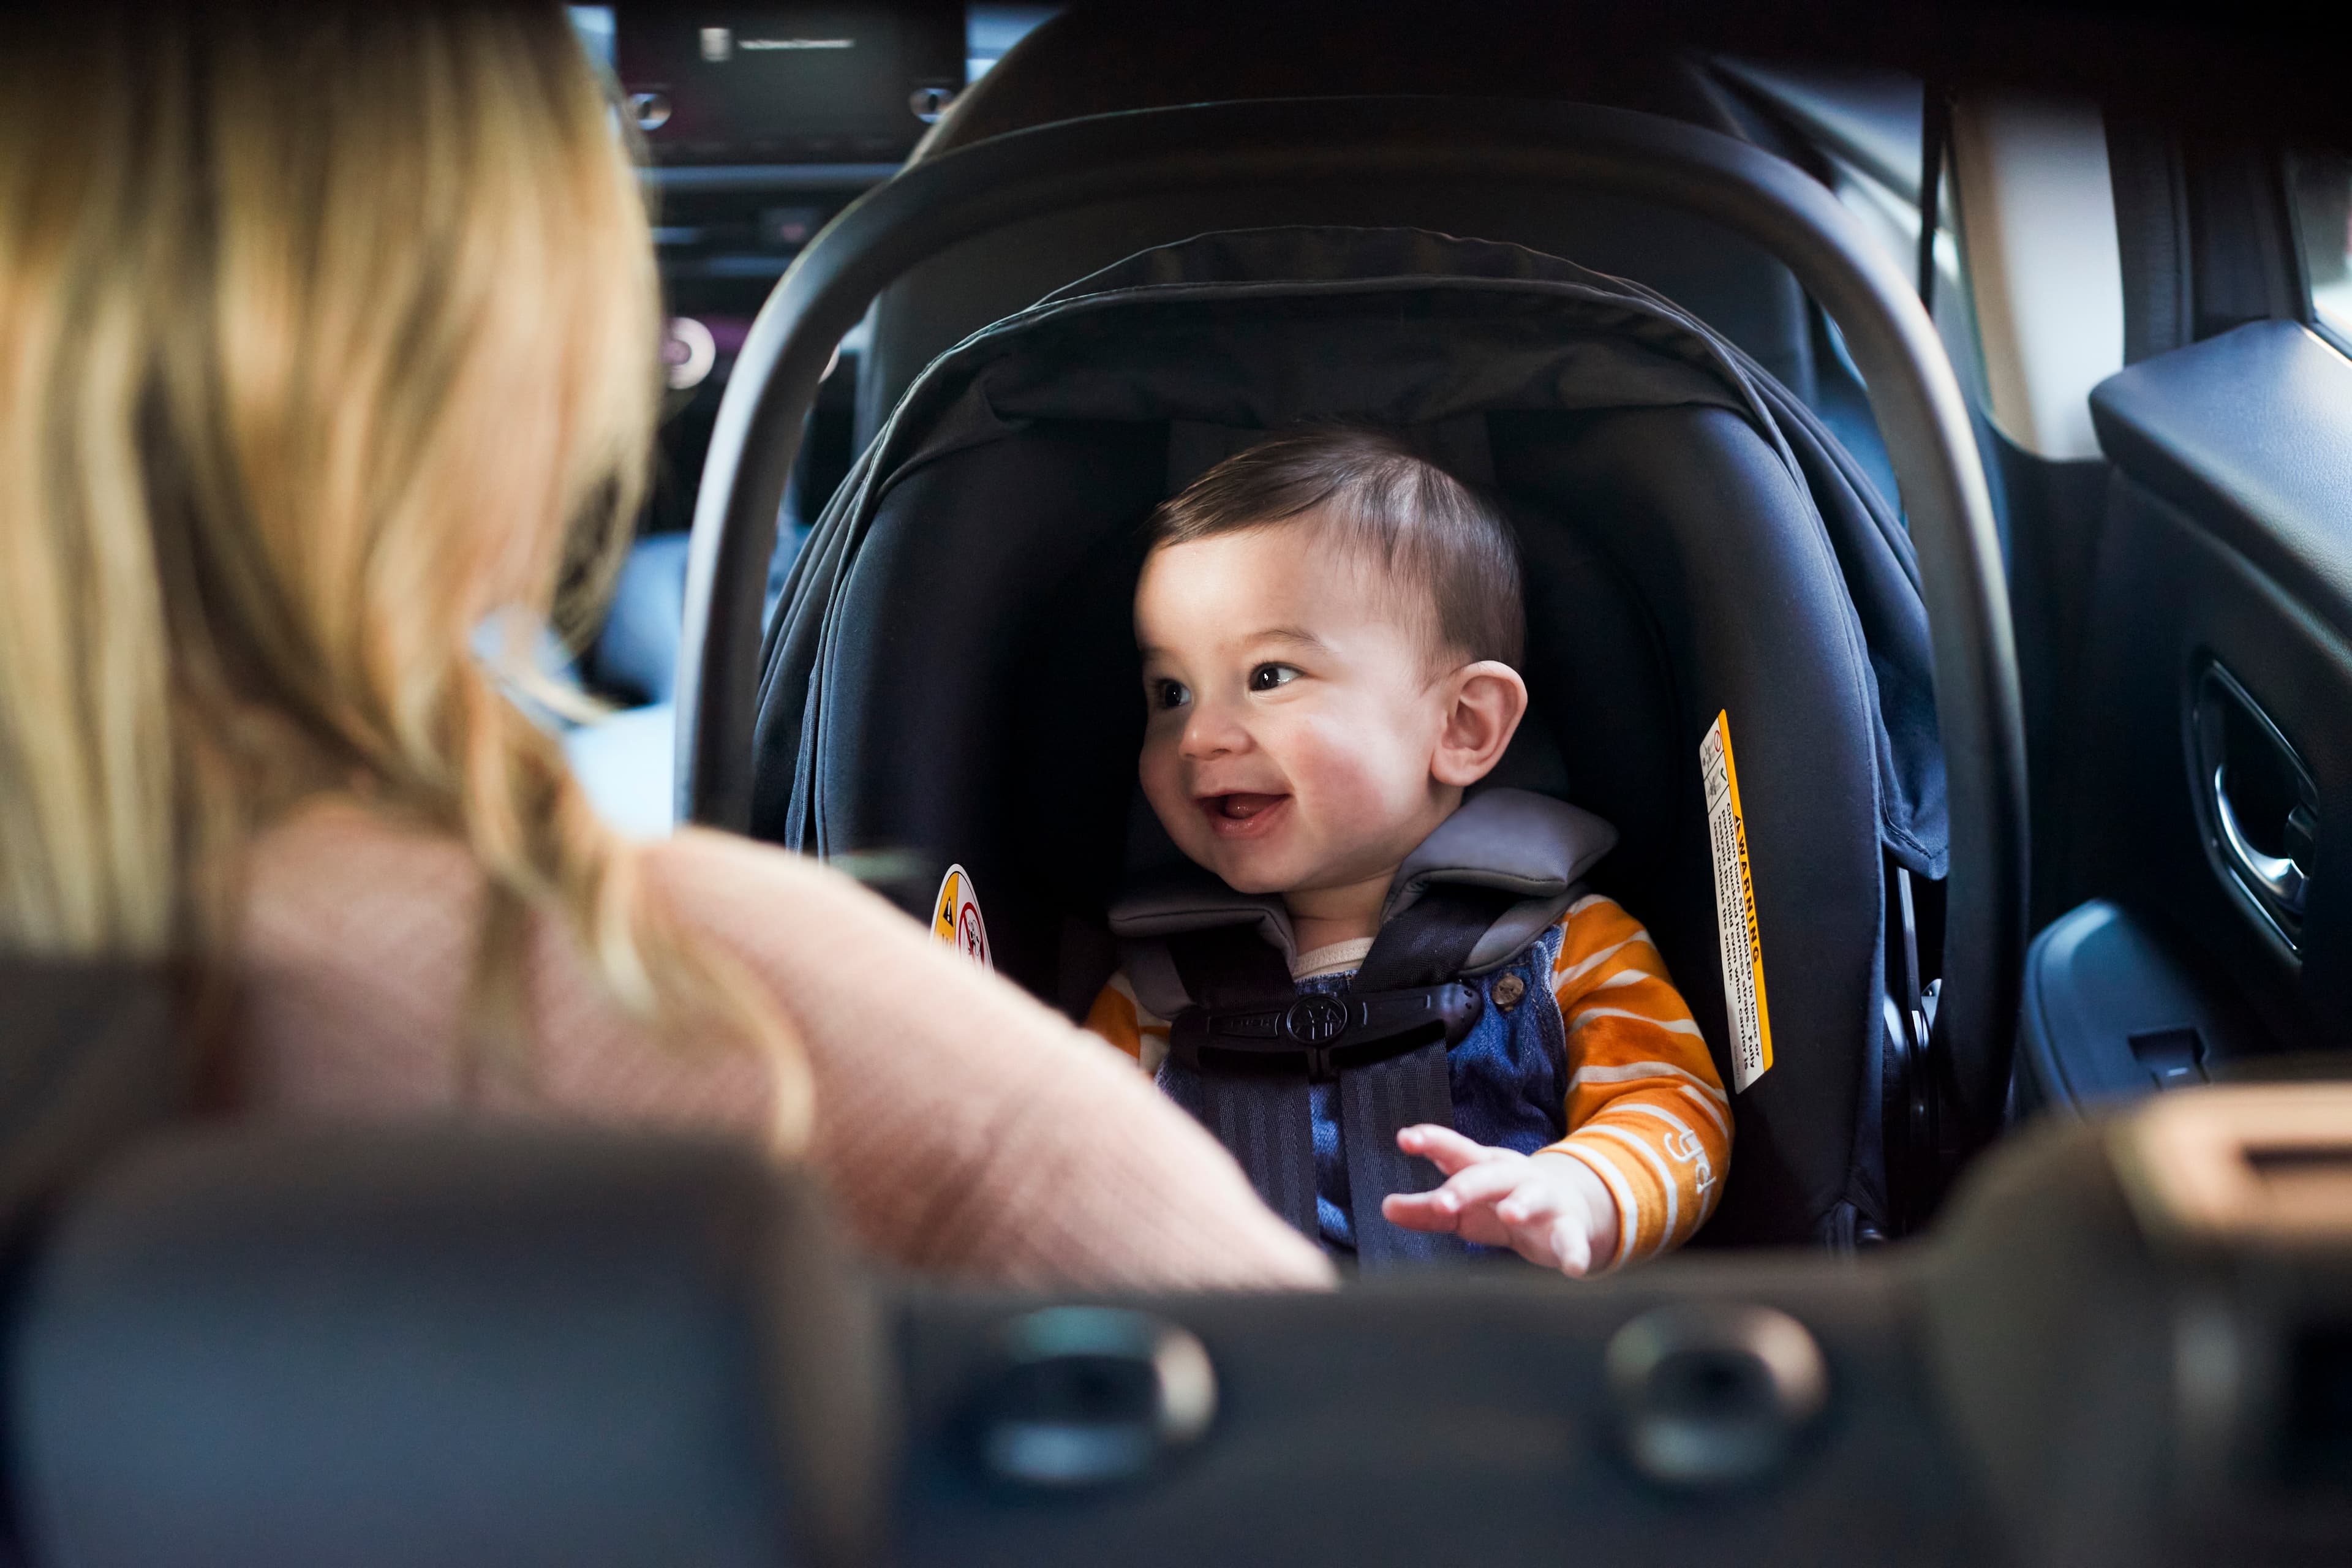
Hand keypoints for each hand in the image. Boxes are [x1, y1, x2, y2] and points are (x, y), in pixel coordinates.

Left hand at [1380, 1125, 1619, 1276]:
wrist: (1566, 1207)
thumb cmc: (1500, 1202)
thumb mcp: (1463, 1207)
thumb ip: (1426, 1209)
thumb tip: (1386, 1207)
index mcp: (1484, 1165)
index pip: (1455, 1150)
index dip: (1432, 1141)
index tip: (1405, 1138)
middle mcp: (1514, 1176)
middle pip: (1489, 1174)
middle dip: (1466, 1186)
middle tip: (1441, 1202)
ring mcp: (1544, 1199)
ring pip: (1533, 1196)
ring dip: (1521, 1203)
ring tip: (1509, 1213)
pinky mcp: (1568, 1228)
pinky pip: (1572, 1239)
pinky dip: (1574, 1252)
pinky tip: (1573, 1268)